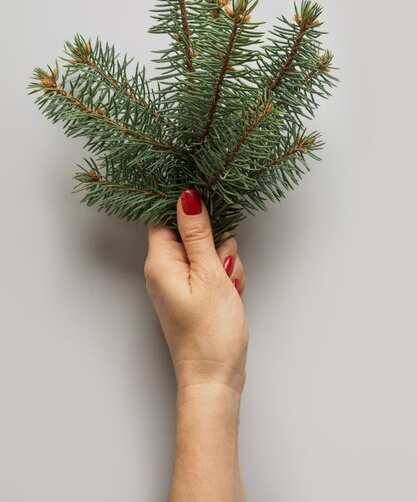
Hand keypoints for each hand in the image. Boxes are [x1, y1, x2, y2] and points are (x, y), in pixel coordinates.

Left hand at [144, 189, 248, 395]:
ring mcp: (180, 283)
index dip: (186, 210)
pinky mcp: (194, 294)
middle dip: (215, 242)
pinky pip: (212, 271)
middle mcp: (165, 270)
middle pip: (190, 234)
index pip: (163, 217)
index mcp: (160, 263)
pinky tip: (231, 294)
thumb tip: (187, 198)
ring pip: (207, 252)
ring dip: (224, 262)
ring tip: (229, 286)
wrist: (215, 378)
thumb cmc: (209, 333)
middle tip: (222, 265)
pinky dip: (225, 278)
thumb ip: (198, 234)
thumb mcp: (209, 275)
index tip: (210, 212)